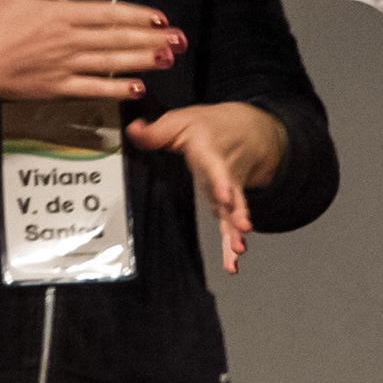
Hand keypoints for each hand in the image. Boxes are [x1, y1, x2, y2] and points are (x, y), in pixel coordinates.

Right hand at [0, 0, 180, 122]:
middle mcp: (66, 39)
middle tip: (179, 40)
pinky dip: (116, 89)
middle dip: (151, 38)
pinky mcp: (56, 88)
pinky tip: (137, 88)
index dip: (136, 15)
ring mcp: (63, 65)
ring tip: (167, 59)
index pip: (106, 13)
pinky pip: (92, 88)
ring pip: (111, 62)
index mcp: (57, 13)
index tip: (160, 17)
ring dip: (142, 60)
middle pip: (117, 38)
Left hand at [131, 100, 284, 272]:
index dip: (221, 181)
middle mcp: (225, 176)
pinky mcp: (229, 204)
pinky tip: (232, 262)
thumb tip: (133, 130)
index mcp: (213, 155)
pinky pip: (231, 226)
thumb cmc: (212, 126)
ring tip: (238, 250)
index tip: (224, 194)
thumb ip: (157, 131)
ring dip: (236, 233)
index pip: (217, 168)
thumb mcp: (182, 120)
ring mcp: (230, 192)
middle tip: (243, 227)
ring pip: (235, 215)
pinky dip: (232, 243)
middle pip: (233, 196)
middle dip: (238, 212)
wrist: (249, 128)